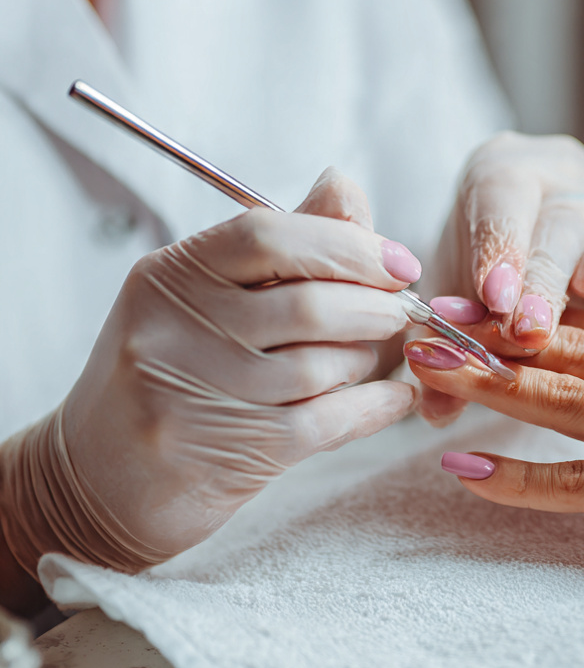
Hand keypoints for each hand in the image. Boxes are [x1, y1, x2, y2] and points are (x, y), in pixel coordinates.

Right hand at [0, 170, 419, 583]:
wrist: (98, 480)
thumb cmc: (167, 375)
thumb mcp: (201, 298)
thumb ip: (280, 245)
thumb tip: (344, 186)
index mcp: (169, 276)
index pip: (267, 234)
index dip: (346, 243)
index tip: (395, 261)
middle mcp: (176, 330)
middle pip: (308, 303)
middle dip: (376, 305)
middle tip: (401, 308)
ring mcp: (199, 394)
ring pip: (323, 365)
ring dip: (371, 358)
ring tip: (377, 355)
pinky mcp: (232, 452)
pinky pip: (329, 420)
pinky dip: (376, 405)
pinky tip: (394, 397)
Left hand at [418, 132, 583, 423]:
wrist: (559, 286)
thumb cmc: (501, 289)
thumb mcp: (467, 315)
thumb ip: (450, 355)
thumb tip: (436, 409)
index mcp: (500, 181)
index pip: (497, 196)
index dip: (496, 245)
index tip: (490, 296)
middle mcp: (555, 179)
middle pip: (548, 223)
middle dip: (533, 280)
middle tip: (519, 332)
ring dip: (564, 284)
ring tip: (541, 333)